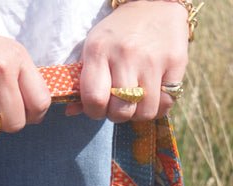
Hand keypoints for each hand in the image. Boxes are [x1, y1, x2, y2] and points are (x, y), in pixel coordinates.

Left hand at [66, 0, 188, 121]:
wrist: (155, 3)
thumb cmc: (117, 34)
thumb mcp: (94, 49)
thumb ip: (81, 82)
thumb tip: (70, 113)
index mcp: (99, 50)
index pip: (94, 99)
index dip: (95, 111)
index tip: (99, 106)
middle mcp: (126, 54)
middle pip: (120, 111)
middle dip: (117, 114)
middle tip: (118, 103)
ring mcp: (152, 59)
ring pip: (144, 112)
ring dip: (138, 113)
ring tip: (136, 99)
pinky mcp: (176, 63)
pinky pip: (166, 104)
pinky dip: (158, 107)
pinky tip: (153, 96)